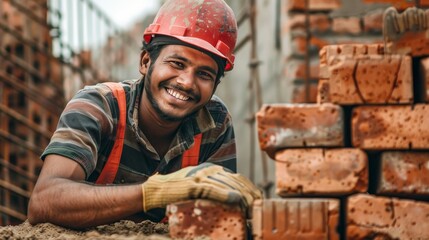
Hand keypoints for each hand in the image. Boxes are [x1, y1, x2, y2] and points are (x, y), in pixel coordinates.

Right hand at [141, 162, 261, 215]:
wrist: (156, 191)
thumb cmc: (177, 192)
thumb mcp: (199, 187)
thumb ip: (215, 189)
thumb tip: (234, 199)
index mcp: (211, 169)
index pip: (237, 178)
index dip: (250, 189)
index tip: (258, 199)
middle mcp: (208, 170)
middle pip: (236, 181)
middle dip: (250, 194)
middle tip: (258, 207)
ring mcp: (201, 176)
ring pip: (228, 185)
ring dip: (242, 197)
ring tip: (250, 208)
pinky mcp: (194, 185)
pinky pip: (214, 189)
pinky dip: (226, 195)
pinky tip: (237, 201)